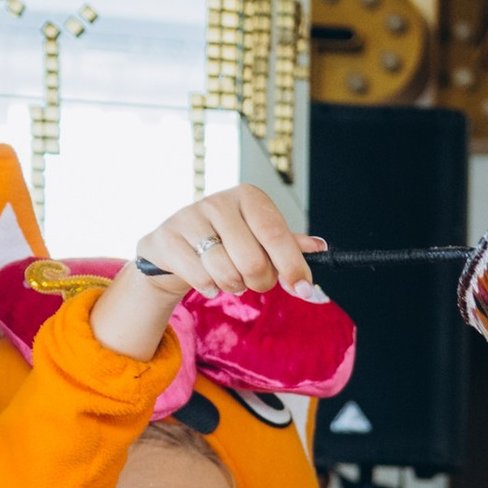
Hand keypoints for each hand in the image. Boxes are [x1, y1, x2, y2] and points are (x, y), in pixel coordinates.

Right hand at [95, 184, 323, 360]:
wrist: (175, 244)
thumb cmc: (228, 241)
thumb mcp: (259, 237)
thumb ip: (288, 245)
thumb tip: (320, 248)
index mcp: (249, 198)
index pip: (276, 235)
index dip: (292, 267)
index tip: (303, 290)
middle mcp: (220, 201)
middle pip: (253, 262)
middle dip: (260, 282)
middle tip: (254, 281)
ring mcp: (191, 217)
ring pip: (227, 273)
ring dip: (233, 286)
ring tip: (229, 276)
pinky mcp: (168, 237)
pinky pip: (201, 279)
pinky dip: (209, 287)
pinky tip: (207, 278)